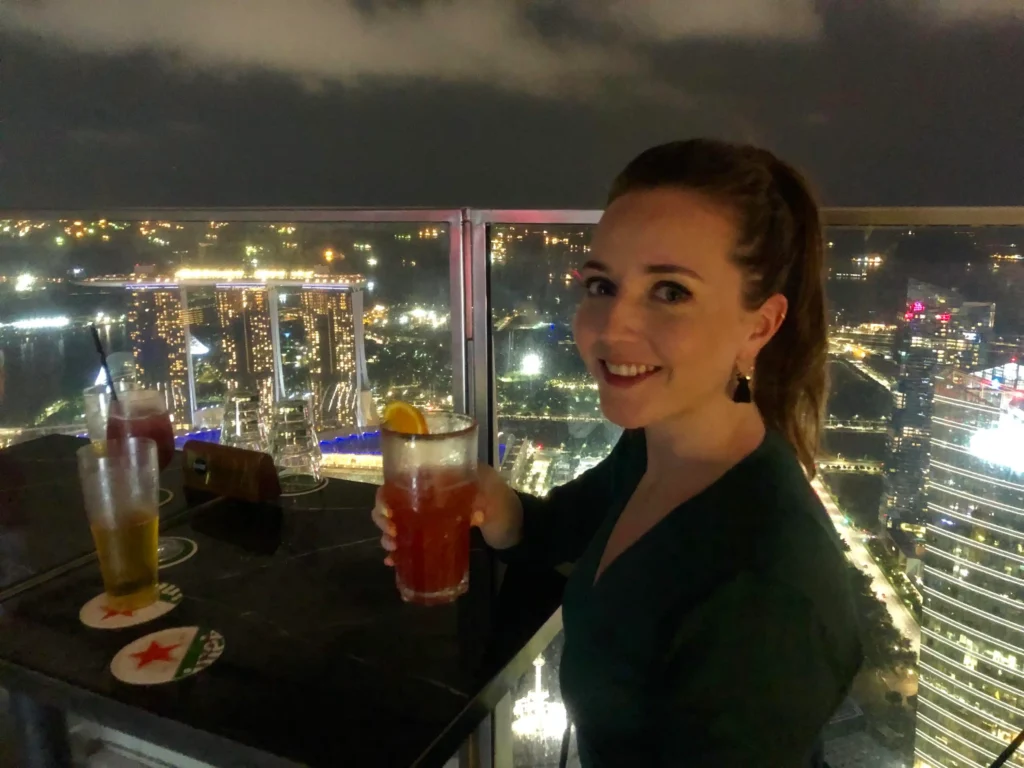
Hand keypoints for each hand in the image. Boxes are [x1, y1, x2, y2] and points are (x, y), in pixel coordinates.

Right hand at [371, 464, 523, 565]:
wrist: (521, 531)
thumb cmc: (507, 507)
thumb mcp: (495, 496)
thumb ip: (482, 499)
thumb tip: (472, 516)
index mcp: (442, 476)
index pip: (405, 478)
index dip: (388, 494)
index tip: (388, 513)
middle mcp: (431, 494)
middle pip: (395, 501)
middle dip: (384, 517)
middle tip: (391, 534)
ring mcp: (433, 515)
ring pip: (399, 521)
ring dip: (388, 534)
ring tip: (391, 550)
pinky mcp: (437, 535)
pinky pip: (412, 539)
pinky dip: (400, 550)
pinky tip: (393, 562)